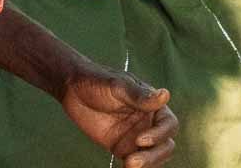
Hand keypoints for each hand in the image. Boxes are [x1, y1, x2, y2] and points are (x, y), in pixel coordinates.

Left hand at [61, 64, 178, 166]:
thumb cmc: (97, 80)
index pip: (169, 124)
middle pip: (165, 145)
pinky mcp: (122, 148)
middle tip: (133, 160)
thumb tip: (165, 95)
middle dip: (154, 155)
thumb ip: (140, 95)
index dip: (160, 135)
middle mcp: (148, 122)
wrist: (72, 89)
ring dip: (146, 164)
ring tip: (128, 165)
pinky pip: (135, 163)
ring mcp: (136, 137)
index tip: (140, 139)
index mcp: (152, 105)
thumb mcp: (118, 85)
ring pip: (153, 157)